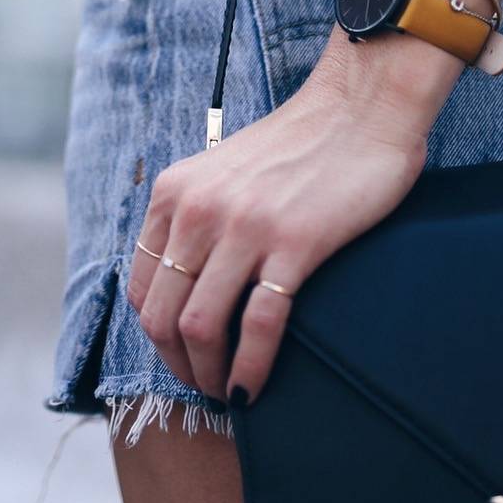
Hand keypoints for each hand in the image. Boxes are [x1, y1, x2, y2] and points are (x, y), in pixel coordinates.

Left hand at [126, 38, 456, 406]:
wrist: (361, 106)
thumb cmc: (302, 144)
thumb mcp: (225, 171)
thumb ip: (200, 215)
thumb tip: (190, 282)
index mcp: (176, 192)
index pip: (140, 285)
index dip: (157, 335)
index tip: (183, 357)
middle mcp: (198, 209)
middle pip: (162, 315)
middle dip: (179, 366)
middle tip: (206, 388)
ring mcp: (244, 226)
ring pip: (200, 328)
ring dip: (209, 377)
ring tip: (228, 396)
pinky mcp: (293, 243)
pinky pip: (259, 325)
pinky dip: (251, 368)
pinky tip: (254, 390)